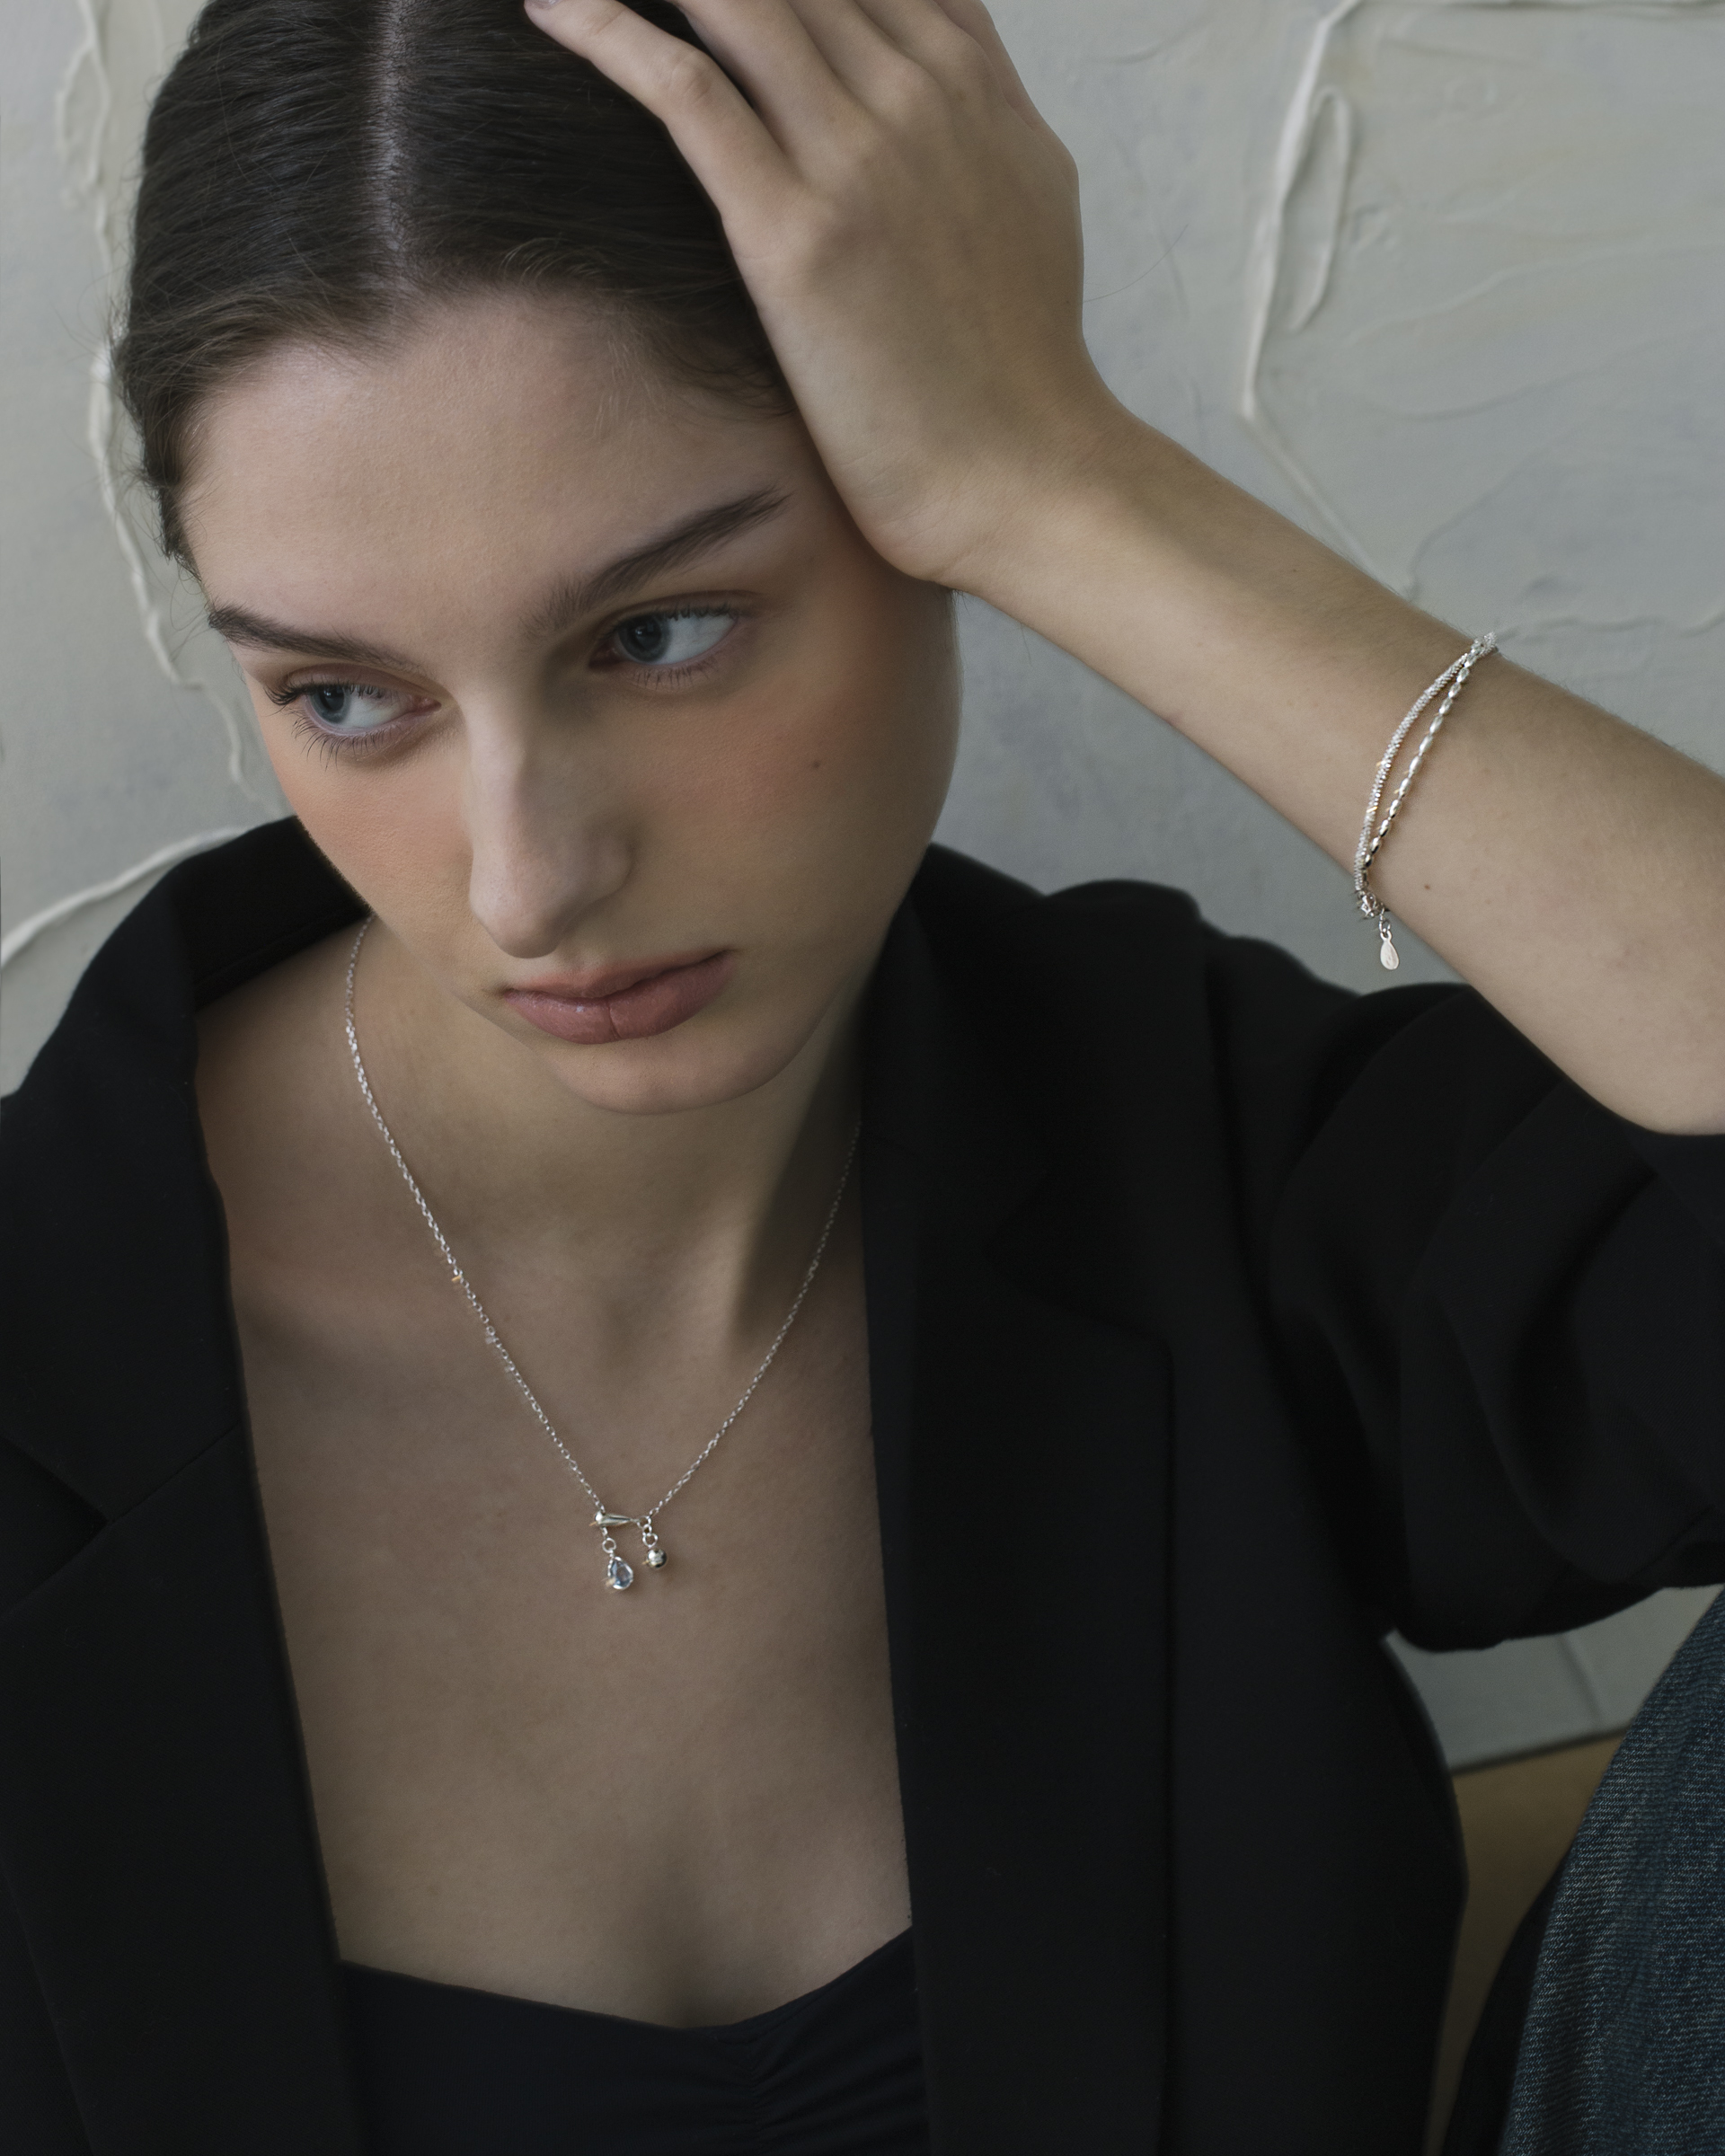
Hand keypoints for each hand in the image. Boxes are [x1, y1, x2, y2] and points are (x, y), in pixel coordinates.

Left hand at [525, 0, 1115, 591]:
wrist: (1024, 473)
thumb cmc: (1020, 364)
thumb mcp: (1030, 195)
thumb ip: (980, 113)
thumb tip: (948, 75)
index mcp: (969, 85)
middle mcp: (917, 96)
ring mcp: (857, 157)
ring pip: (734, 3)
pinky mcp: (794, 232)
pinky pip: (685, 92)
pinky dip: (607, 32)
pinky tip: (552, 4)